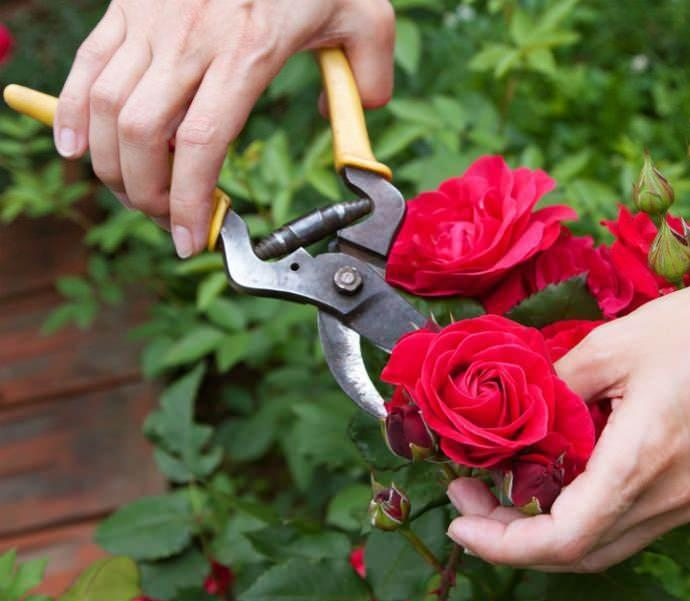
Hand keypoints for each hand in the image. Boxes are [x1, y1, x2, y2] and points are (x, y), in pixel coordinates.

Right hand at [54, 0, 394, 256]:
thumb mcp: (364, 14)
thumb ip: (368, 75)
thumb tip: (357, 116)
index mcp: (250, 50)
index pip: (204, 143)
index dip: (190, 201)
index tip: (194, 239)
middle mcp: (192, 39)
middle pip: (144, 135)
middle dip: (147, 194)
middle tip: (169, 219)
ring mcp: (152, 21)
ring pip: (107, 107)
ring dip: (110, 164)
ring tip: (133, 193)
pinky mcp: (128, 7)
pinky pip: (86, 65)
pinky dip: (72, 113)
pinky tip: (74, 149)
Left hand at [445, 265, 689, 571]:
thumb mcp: (614, 343)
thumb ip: (557, 383)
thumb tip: (520, 406)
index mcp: (642, 464)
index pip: (561, 540)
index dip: (501, 543)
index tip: (461, 519)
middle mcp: (672, 498)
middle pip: (580, 555)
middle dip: (515, 539)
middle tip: (474, 500)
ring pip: (609, 544)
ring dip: (552, 530)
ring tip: (511, 491)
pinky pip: (638, 521)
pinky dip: (592, 514)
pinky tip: (569, 477)